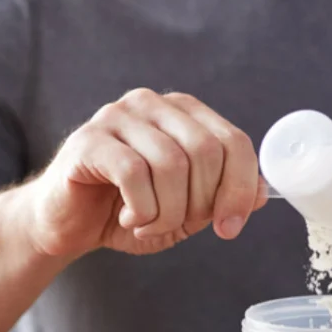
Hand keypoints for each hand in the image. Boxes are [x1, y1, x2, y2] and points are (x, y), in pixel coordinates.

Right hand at [20, 89, 267, 256]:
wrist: (67, 225)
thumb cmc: (128, 212)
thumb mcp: (187, 211)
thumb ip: (222, 197)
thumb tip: (264, 195)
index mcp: (183, 113)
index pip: (234, 142)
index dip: (240, 189)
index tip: (230, 227)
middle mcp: (152, 104)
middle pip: (207, 151)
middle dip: (202, 203)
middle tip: (180, 225)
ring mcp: (118, 117)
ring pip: (172, 165)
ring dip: (168, 212)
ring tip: (149, 225)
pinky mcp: (89, 140)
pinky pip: (134, 174)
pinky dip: (142, 210)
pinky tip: (129, 219)